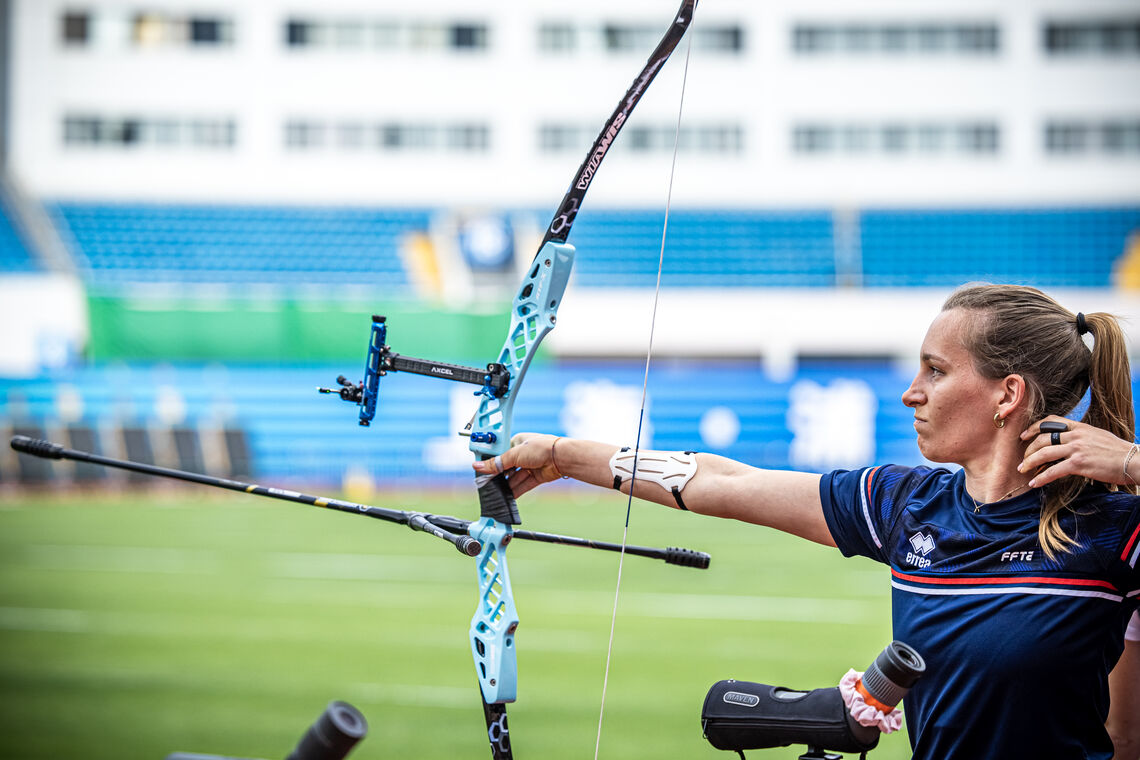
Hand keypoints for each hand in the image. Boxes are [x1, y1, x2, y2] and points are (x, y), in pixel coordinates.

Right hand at [472, 433, 563, 497]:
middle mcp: (524, 454)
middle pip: (507, 467)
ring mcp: (531, 466)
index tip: (480, 470)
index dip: (491, 462)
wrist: (561, 457)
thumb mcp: (514, 454)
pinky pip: (523, 485)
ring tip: (495, 493)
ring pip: (515, 478)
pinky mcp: (537, 476)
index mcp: (517, 442)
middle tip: (486, 484)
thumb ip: (496, 463)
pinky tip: (507, 497)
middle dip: (498, 476)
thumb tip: (478, 466)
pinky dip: (516, 491)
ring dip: (506, 485)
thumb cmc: (541, 448)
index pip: (500, 454)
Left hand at [1019, 415, 1135, 487]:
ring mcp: (1077, 449)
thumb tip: (1068, 442)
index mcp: (1080, 427)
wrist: (1134, 461)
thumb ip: (1082, 437)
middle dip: (1029, 450)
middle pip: (1043, 439)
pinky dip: (1041, 478)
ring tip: (1023, 470)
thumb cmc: (1118, 452)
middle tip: (1022, 459)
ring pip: (1044, 454)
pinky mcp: (1079, 464)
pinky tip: (1035, 483)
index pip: (1051, 421)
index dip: (1034, 427)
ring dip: (1030, 463)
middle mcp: (1076, 436)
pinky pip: (1054, 470)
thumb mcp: (1098, 436)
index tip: (1024, 435)